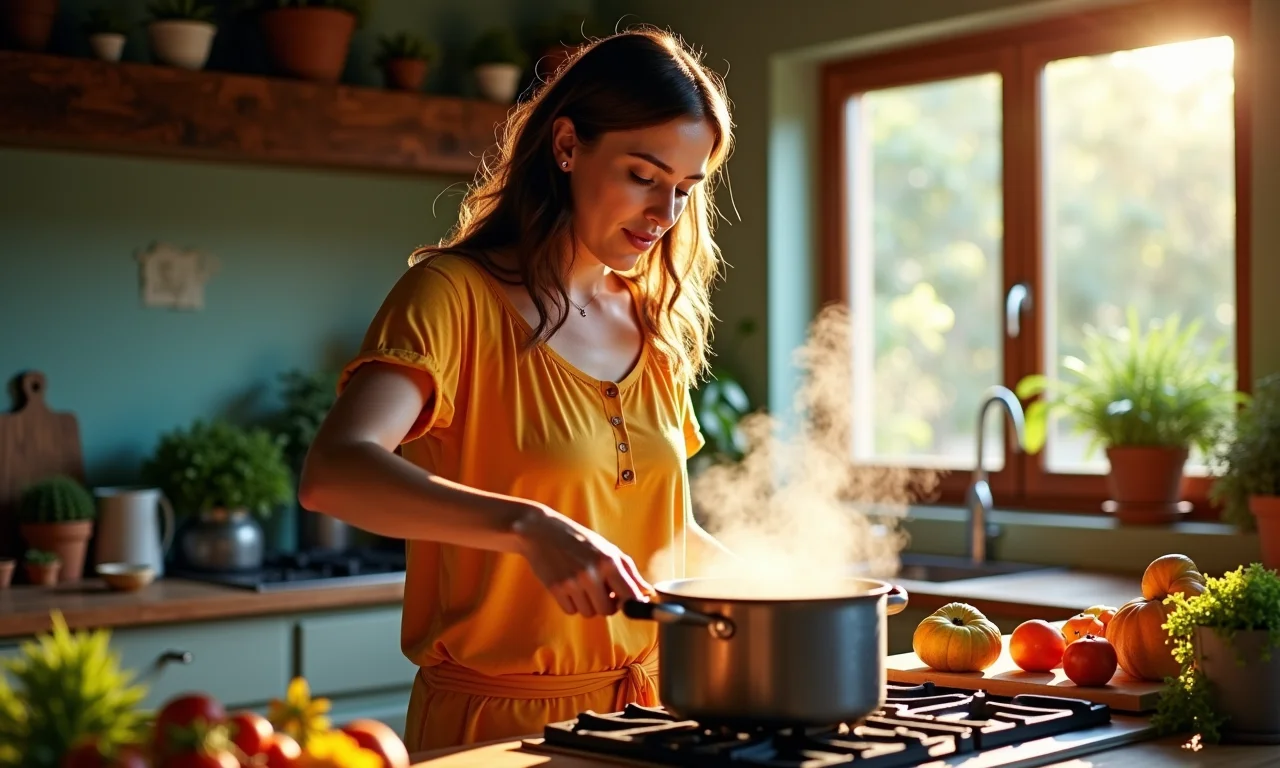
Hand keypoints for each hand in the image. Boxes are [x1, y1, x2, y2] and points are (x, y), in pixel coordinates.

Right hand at [511, 503, 653, 617]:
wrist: (541, 531)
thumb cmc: (578, 539)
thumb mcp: (607, 549)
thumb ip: (629, 572)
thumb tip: (648, 592)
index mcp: (609, 561)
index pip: (630, 596)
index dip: (630, 603)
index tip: (627, 601)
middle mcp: (592, 573)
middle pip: (608, 610)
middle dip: (606, 604)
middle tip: (600, 590)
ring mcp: (572, 582)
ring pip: (589, 613)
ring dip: (588, 604)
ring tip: (582, 585)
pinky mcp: (556, 589)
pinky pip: (571, 611)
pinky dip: (572, 604)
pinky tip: (569, 587)